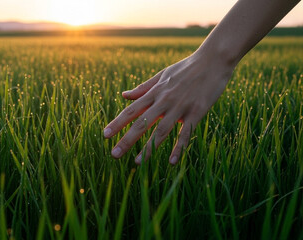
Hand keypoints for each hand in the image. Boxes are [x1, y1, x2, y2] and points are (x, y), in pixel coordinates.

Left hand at [104, 50, 234, 164]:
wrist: (214, 59)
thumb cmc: (187, 68)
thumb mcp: (162, 75)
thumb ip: (143, 88)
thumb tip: (124, 95)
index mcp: (155, 92)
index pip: (132, 110)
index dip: (117, 123)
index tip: (105, 135)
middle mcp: (164, 100)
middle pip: (142, 123)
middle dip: (127, 139)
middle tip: (114, 154)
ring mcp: (180, 107)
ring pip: (162, 130)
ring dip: (149, 148)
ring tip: (137, 162)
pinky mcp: (197, 111)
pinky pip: (186, 133)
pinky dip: (179, 147)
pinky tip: (172, 162)